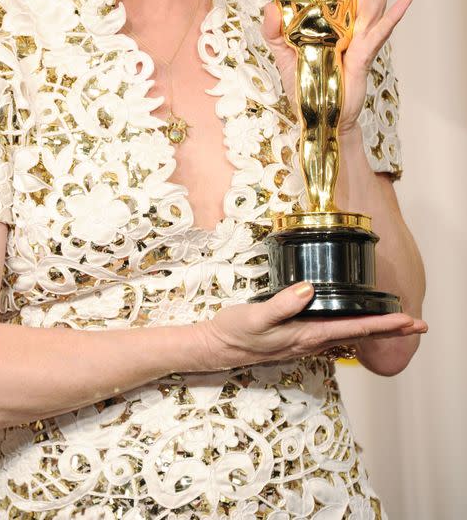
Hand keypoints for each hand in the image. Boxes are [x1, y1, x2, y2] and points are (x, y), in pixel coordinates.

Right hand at [190, 283, 427, 371]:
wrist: (217, 347)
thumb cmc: (236, 331)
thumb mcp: (256, 316)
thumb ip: (283, 304)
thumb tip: (309, 289)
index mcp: (307, 335)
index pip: (354, 330)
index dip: (383, 325)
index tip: (408, 320)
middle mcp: (312, 341)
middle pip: (360, 336)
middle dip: (391, 330)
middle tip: (419, 325)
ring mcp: (306, 342)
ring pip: (350, 335)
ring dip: (376, 330)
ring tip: (397, 323)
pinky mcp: (298, 337)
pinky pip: (335, 334)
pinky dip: (354, 328)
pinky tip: (356, 323)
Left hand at [261, 0, 411, 131]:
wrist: (317, 114)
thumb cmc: (304, 83)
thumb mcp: (281, 52)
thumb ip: (272, 28)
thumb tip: (270, 5)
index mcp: (329, 20)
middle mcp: (346, 26)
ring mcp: (356, 40)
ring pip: (372, 3)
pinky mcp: (361, 58)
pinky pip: (376, 35)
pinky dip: (390, 19)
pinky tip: (403, 1)